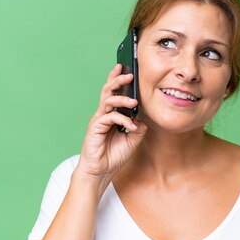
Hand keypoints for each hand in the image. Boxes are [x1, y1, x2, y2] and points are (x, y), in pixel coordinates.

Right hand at [77, 64, 147, 182]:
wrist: (101, 171)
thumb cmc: (114, 156)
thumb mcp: (133, 140)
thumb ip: (138, 127)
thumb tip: (143, 117)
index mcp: (112, 115)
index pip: (114, 94)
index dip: (117, 80)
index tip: (124, 68)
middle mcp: (104, 115)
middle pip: (108, 91)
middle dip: (117, 80)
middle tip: (128, 73)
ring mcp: (99, 120)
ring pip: (108, 100)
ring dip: (122, 98)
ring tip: (133, 100)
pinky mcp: (96, 127)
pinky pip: (110, 117)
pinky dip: (122, 120)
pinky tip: (130, 126)